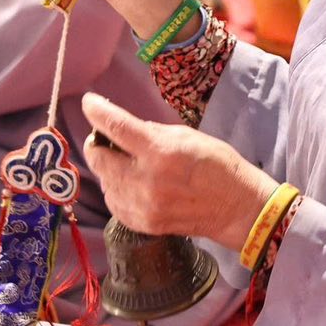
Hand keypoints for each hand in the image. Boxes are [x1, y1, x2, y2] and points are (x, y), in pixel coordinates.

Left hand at [80, 93, 276, 250]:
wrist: (235, 208)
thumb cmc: (217, 165)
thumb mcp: (187, 136)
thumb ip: (151, 132)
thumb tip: (124, 129)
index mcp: (160, 152)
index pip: (115, 126)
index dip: (96, 110)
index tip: (90, 102)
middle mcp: (145, 180)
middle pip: (97, 158)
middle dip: (97, 144)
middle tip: (107, 139)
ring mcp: (141, 206)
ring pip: (103, 181)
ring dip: (109, 168)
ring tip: (127, 164)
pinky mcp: (141, 223)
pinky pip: (113, 201)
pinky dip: (117, 189)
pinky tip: (133, 184)